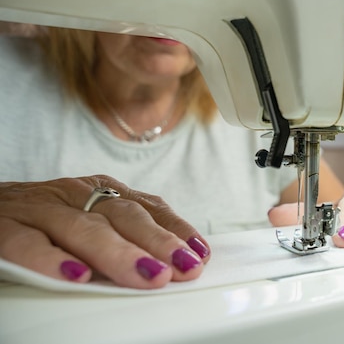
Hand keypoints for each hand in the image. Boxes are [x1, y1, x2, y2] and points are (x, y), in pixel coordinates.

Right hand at [0, 175, 209, 288]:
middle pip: (122, 217)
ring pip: (83, 228)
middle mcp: (73, 196)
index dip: (176, 230)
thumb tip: (178, 257)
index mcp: (97, 191)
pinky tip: (76, 276)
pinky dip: (51, 259)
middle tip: (184, 266)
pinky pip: (27, 243)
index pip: (146, 208)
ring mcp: (39, 210)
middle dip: (158, 242)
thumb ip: (125, 232)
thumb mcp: (88, 217)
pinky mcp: (3, 227)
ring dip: (120, 253)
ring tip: (150, 275)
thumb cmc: (41, 220)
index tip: (200, 254)